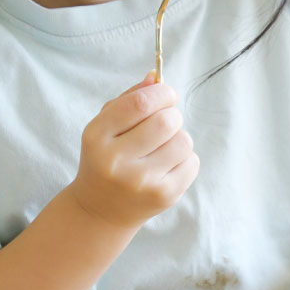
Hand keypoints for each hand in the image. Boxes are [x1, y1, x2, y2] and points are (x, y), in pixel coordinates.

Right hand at [68, 71, 198, 228]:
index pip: (140, 103)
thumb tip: (156, 78)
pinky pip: (192, 163)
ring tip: (163, 147)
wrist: (100, 210)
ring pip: (183, 141)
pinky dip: (185, 159)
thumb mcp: (105, 127)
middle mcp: (116, 160)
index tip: (167, 95)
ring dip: (179, 138)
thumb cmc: (106, 158)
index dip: (162, 93)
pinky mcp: (163, 196)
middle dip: (172, 115)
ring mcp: (141, 181)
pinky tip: (166, 166)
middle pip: (167, 121)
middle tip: (165, 122)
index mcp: (97, 136)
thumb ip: (130, 98)